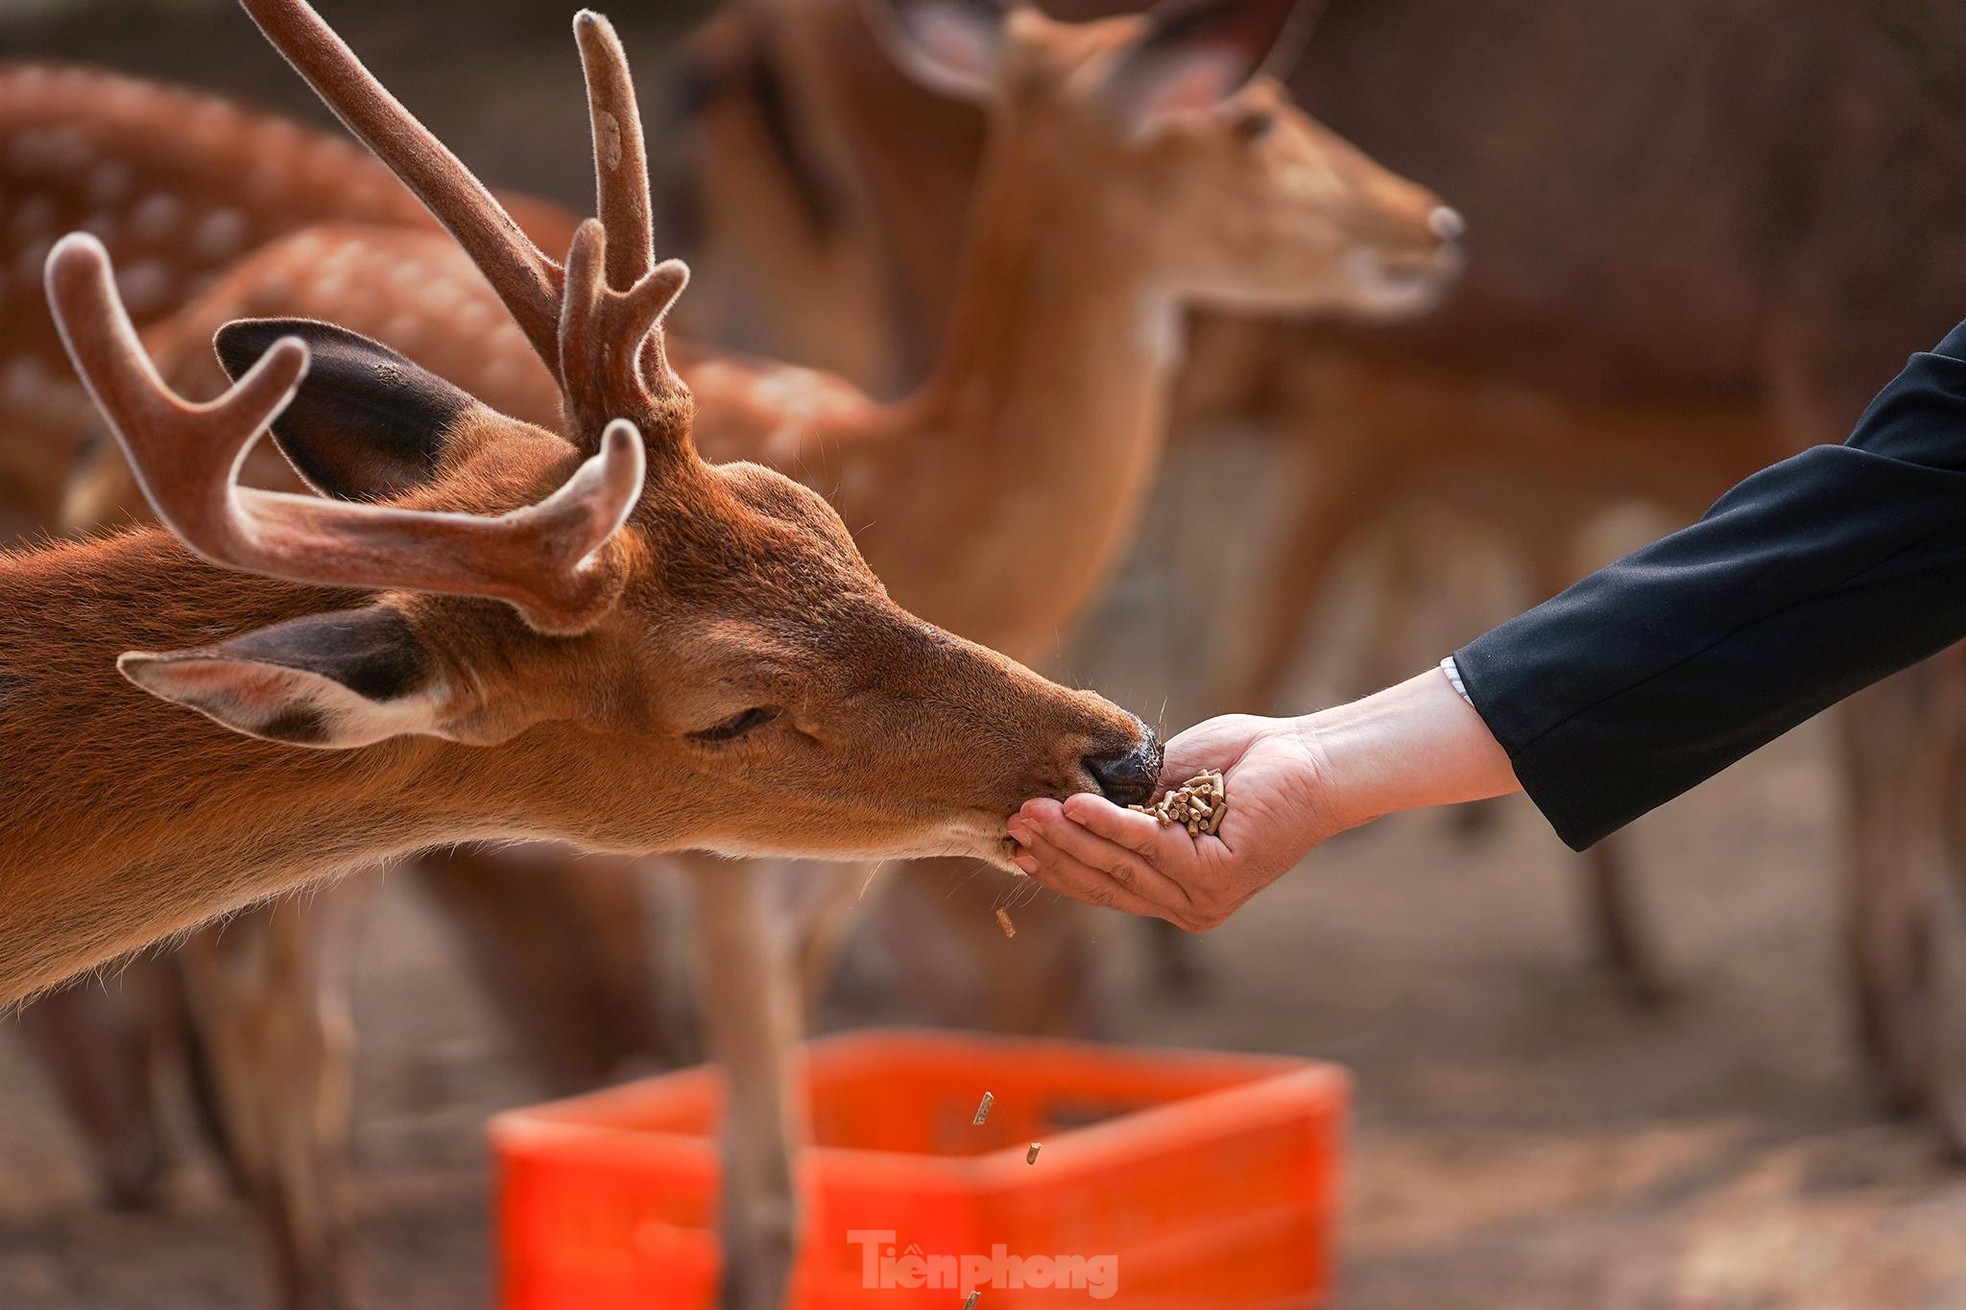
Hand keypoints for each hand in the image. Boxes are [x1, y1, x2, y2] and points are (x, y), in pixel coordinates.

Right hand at [1007, 671, 1520, 930]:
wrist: (1309, 756)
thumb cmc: (1245, 764)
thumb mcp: (1167, 786)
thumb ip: (1126, 804)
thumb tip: (1067, 802)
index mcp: (1176, 892)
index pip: (1103, 885)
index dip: (1059, 864)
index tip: (1015, 841)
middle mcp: (1188, 906)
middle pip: (1104, 881)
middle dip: (1054, 850)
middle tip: (1012, 819)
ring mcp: (1203, 899)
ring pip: (1119, 866)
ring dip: (1070, 836)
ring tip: (1031, 809)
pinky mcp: (1217, 878)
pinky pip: (1148, 847)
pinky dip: (1108, 824)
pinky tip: (1075, 804)